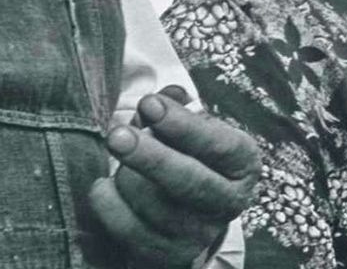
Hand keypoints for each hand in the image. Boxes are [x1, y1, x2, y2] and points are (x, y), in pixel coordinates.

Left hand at [90, 85, 259, 266]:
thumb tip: (169, 94)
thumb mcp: (193, 131)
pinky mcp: (169, 256)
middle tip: (116, 135)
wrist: (187, 217)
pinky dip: (108, 204)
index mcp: (242, 164)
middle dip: (150, 157)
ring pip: (153, 206)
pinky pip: (128, 230)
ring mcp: (198, 234)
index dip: (182, 125)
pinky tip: (103, 186)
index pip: (218, 145)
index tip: (148, 104)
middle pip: (189, 182)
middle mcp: (228, 203)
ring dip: (125, 177)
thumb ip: (178, 108)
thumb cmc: (189, 158)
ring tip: (120, 158)